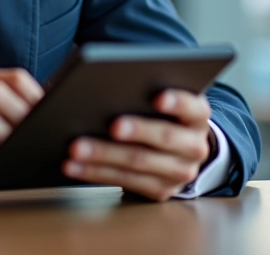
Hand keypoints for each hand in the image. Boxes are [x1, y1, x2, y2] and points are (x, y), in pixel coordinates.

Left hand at [62, 89, 213, 200]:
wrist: (176, 149)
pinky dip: (94, 172)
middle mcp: (194, 146)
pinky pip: (124, 181)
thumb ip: (145, 87)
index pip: (193, 106)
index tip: (157, 97)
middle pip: (164, 137)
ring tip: (76, 148)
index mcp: (197, 115)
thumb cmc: (159, 112)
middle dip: (136, 130)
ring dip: (103, 155)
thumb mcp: (162, 97)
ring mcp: (180, 172)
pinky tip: (73, 165)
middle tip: (111, 125)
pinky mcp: (160, 191)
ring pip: (138, 162)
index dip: (177, 101)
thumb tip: (107, 77)